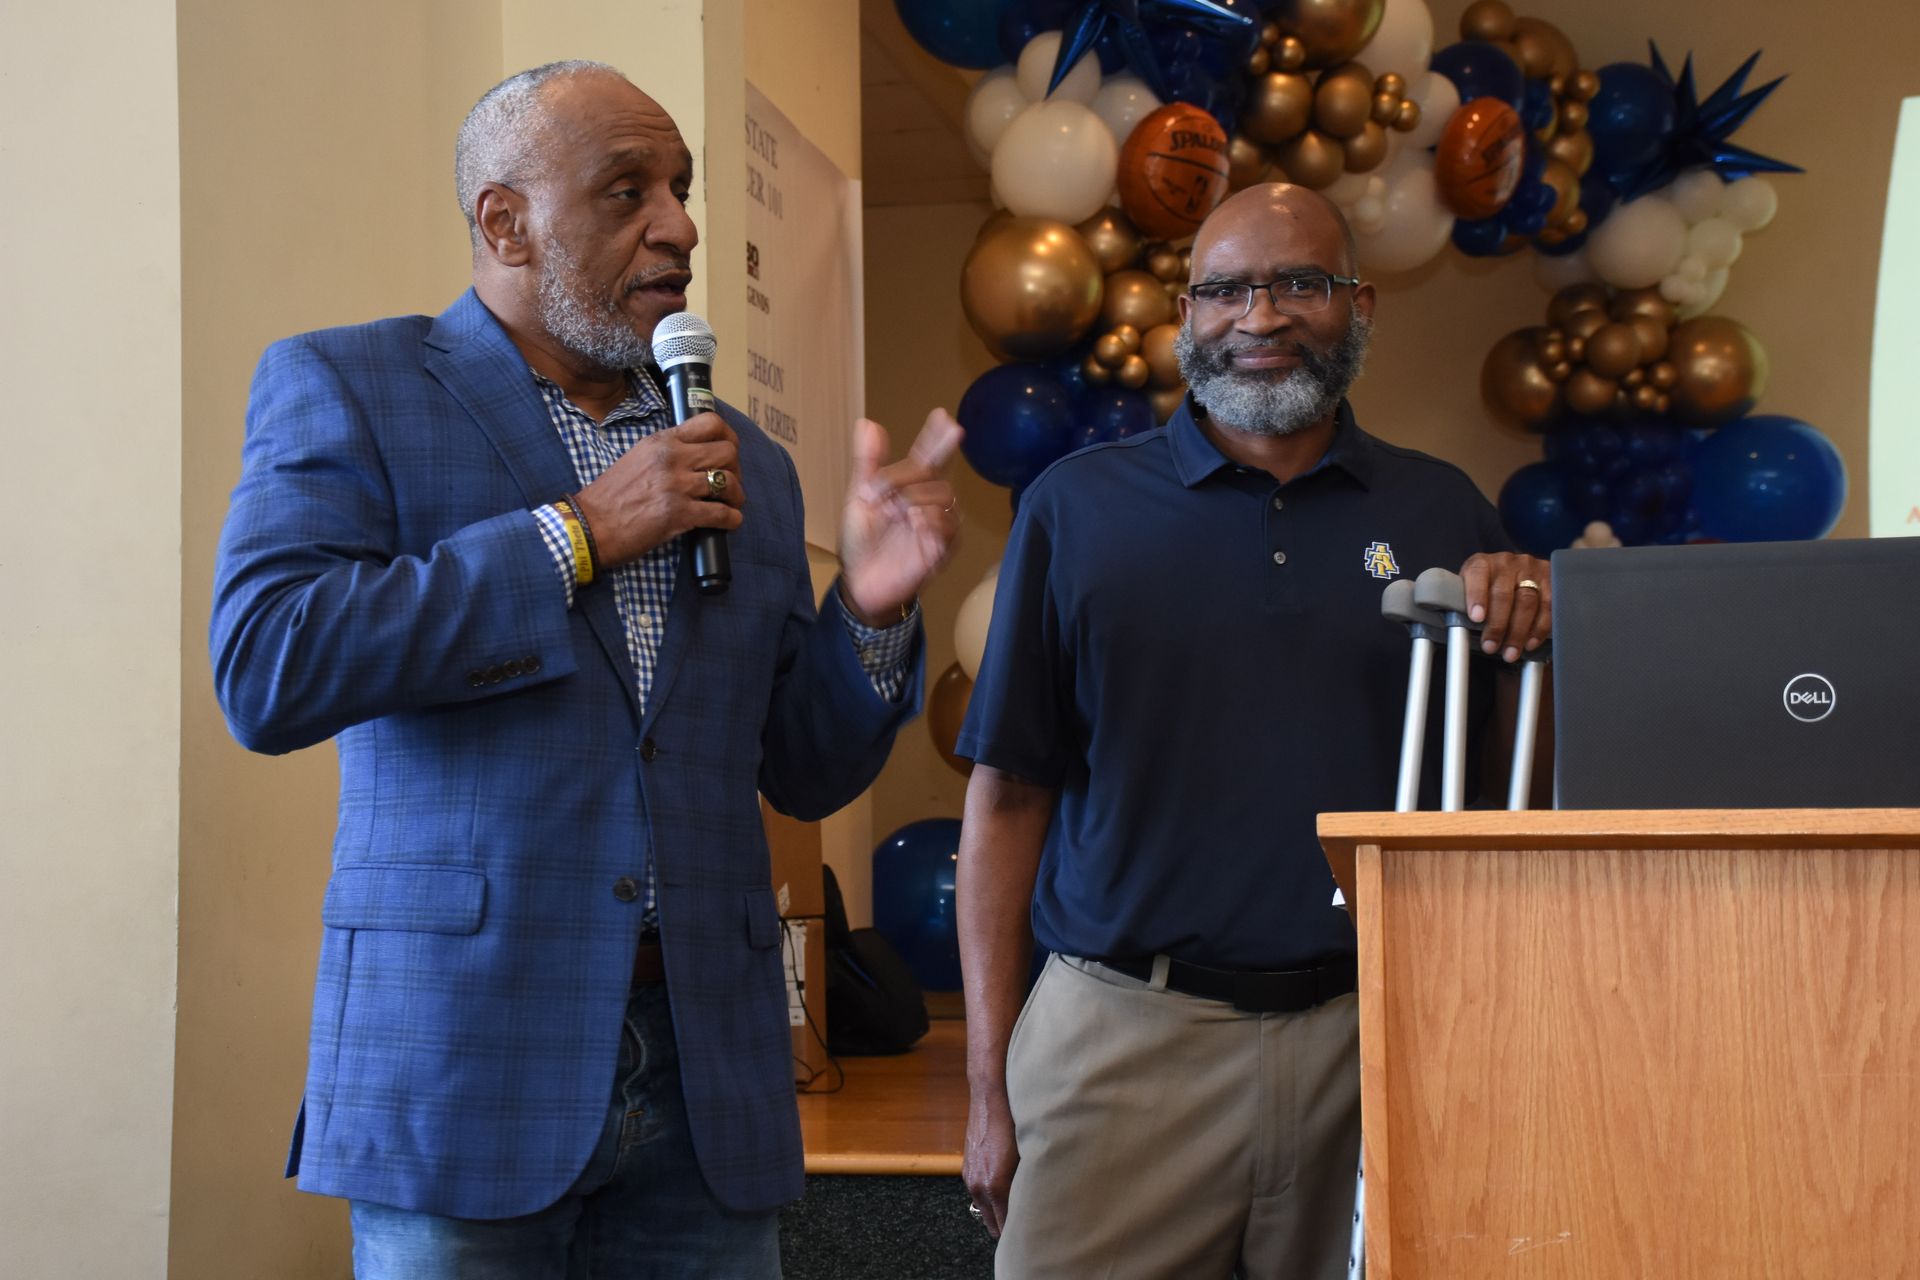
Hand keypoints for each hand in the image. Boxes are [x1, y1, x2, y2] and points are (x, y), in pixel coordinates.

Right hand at [569, 412, 745, 567]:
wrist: (590, 525)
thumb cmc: (610, 496)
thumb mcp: (637, 458)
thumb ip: (666, 452)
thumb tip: (696, 455)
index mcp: (662, 441)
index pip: (710, 422)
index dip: (728, 436)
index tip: (728, 451)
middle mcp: (672, 458)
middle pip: (727, 451)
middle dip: (735, 468)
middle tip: (729, 482)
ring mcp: (677, 486)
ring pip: (728, 482)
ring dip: (736, 496)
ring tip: (730, 503)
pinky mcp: (680, 514)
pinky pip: (722, 514)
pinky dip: (732, 519)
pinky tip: (729, 522)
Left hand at [839, 409, 963, 625]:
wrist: (860, 581)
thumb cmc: (861, 540)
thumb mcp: (859, 498)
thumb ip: (867, 462)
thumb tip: (866, 423)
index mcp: (908, 486)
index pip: (929, 456)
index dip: (937, 437)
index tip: (944, 417)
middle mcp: (927, 502)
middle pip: (933, 474)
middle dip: (903, 478)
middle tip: (876, 495)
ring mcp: (938, 524)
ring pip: (943, 495)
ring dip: (914, 499)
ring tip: (894, 516)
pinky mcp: (942, 549)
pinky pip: (948, 525)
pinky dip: (929, 520)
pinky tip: (913, 525)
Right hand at [962, 1085, 1018, 1239]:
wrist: (991, 1095)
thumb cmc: (1015, 1121)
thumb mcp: (1029, 1155)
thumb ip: (1030, 1185)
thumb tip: (1040, 1204)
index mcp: (995, 1186)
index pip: (1005, 1226)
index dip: (1019, 1234)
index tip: (1032, 1236)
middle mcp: (978, 1186)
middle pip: (993, 1224)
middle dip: (1008, 1227)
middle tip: (1029, 1226)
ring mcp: (969, 1177)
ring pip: (985, 1209)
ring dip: (999, 1212)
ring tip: (1018, 1208)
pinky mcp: (966, 1167)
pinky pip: (979, 1194)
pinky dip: (990, 1197)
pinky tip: (1006, 1188)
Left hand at [1461, 551, 1551, 662]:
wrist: (1516, 572)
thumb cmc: (1487, 588)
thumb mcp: (1470, 589)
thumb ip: (1462, 603)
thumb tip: (1451, 630)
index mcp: (1482, 563)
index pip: (1478, 574)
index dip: (1477, 596)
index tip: (1476, 618)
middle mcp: (1507, 562)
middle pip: (1504, 594)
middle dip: (1497, 624)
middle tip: (1491, 647)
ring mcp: (1532, 569)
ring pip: (1528, 601)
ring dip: (1518, 631)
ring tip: (1510, 652)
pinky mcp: (1551, 578)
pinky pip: (1549, 605)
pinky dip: (1540, 628)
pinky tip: (1530, 643)